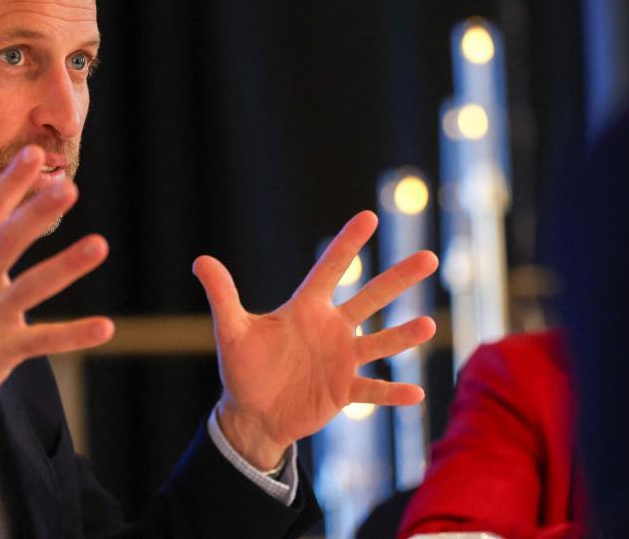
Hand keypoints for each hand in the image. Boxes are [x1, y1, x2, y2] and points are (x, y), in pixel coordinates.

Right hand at [0, 145, 113, 443]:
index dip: (9, 183)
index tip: (33, 153)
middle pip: (6, 242)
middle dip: (36, 213)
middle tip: (68, 187)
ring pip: (30, 288)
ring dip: (66, 266)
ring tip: (99, 245)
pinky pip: (41, 341)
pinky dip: (73, 335)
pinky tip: (105, 327)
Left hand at [193, 211, 436, 469]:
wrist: (253, 412)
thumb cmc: (244, 368)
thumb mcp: (232, 331)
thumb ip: (222, 296)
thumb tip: (199, 260)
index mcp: (306, 309)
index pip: (330, 269)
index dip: (347, 243)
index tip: (368, 216)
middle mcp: (331, 329)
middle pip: (369, 298)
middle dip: (397, 278)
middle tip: (428, 257)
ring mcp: (341, 360)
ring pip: (379, 343)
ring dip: (402, 335)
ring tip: (428, 325)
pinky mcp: (343, 391)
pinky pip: (372, 391)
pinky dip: (392, 393)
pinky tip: (416, 393)